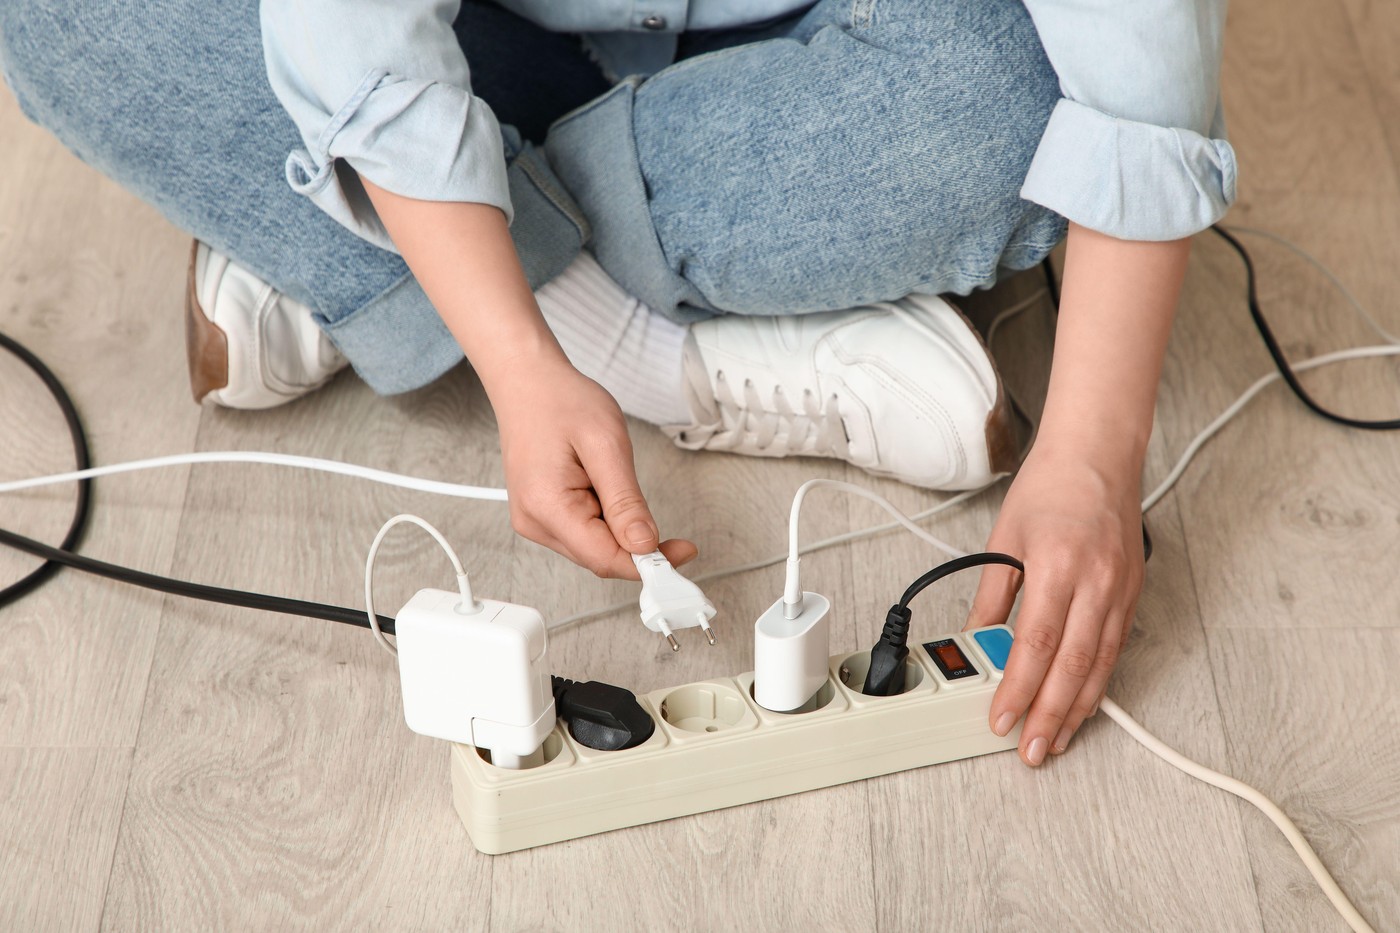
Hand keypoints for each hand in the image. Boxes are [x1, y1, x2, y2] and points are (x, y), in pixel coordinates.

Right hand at [492, 355, 696, 579]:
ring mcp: (535, 521)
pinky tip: (602, 485)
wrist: (528, 382)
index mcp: (547, 506)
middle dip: (639, 547)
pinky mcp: (542, 515)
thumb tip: (645, 544)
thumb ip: (626, 501)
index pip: (605, 559)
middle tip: (675, 533)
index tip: (682, 555)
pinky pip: (585, 533)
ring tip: (613, 476)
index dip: (648, 563)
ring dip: (621, 528)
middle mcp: (535, 521)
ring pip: (595, 548)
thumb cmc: (560, 401)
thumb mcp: (606, 444)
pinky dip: (607, 520)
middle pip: (601, 558)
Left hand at [964, 442, 1144, 765]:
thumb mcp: (1004, 540)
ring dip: (1078, 709)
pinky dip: (1098, 681)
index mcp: (1058, 565)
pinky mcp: (1132, 592)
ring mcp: (1119, 589)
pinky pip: (1115, 648)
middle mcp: (1096, 582)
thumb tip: (975, 640)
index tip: (1000, 718)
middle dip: (1050, 715)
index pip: (1035, 644)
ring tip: (1055, 740)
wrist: (1098, 454)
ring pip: (1100, 664)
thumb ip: (992, 596)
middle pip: (1072, 665)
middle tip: (1031, 750)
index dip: (1018, 689)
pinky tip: (1083, 703)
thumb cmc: (1049, 488)